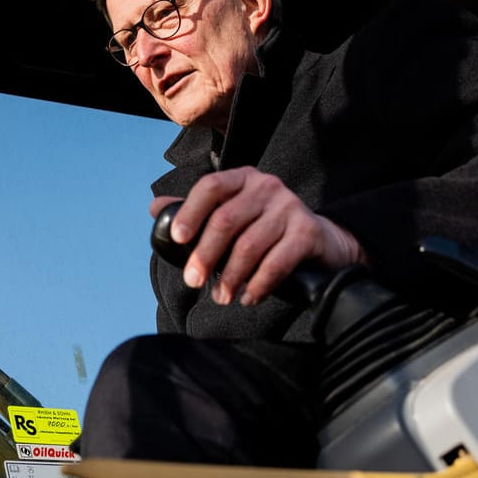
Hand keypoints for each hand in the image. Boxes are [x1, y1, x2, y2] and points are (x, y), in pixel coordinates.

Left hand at [153, 167, 364, 305]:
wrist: (322, 241)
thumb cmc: (266, 229)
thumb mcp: (233, 214)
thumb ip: (197, 211)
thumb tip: (156, 209)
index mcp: (243, 179)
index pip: (210, 186)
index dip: (191, 211)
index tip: (177, 237)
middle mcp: (266, 187)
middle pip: (226, 220)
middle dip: (205, 255)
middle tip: (193, 282)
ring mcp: (289, 207)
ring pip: (250, 245)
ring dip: (231, 276)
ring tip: (222, 297)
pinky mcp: (307, 231)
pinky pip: (277, 262)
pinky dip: (259, 284)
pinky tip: (249, 297)